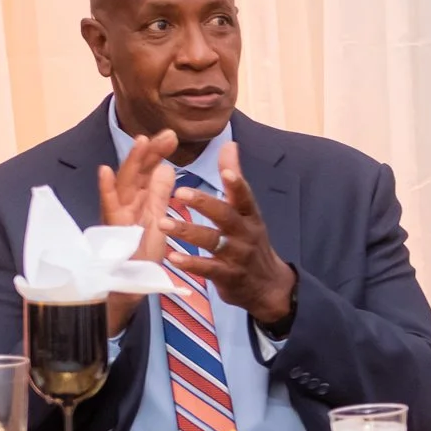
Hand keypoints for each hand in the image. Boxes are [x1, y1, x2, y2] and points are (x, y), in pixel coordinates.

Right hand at [98, 130, 177, 260]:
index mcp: (141, 198)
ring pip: (124, 182)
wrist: (130, 280)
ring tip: (140, 141)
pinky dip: (106, 188)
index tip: (172, 136)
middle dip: (151, 151)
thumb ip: (160, 192)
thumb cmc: (141, 248)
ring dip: (131, 161)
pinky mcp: (113, 226)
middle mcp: (129, 201)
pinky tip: (104, 171)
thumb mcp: (157, 215)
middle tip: (168, 135)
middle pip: (139, 171)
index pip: (149, 170)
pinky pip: (108, 206)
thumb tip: (166, 167)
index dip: (158, 152)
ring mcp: (119, 211)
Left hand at [161, 143, 298, 329]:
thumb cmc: (250, 242)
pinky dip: (190, 263)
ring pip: (212, 242)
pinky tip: (171, 257)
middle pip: (226, 217)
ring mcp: (237, 256)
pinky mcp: (228, 276)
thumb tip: (229, 144)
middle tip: (179, 192)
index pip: (246, 197)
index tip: (226, 171)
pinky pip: (208, 269)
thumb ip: (235, 178)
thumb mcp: (247, 211)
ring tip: (163, 223)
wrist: (267, 286)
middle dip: (205, 204)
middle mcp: (246, 234)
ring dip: (188, 232)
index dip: (238, 185)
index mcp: (250, 216)